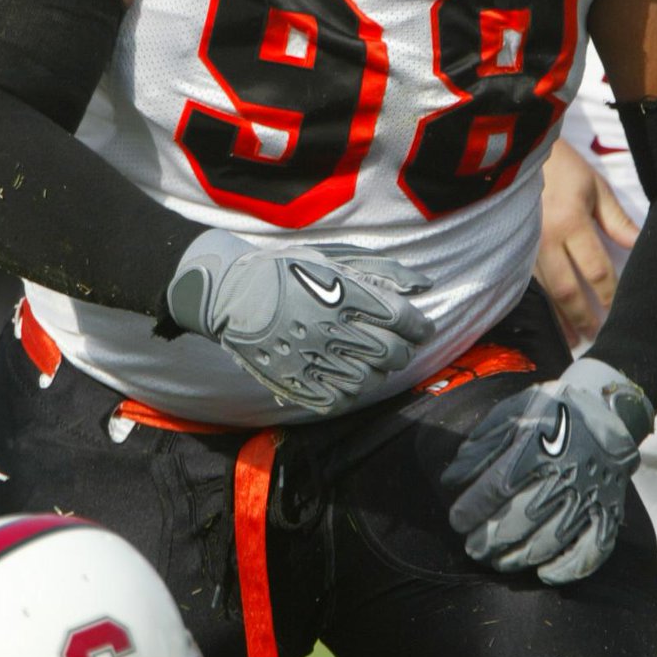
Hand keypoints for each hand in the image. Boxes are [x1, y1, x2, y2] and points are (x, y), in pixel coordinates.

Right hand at [166, 230, 434, 413]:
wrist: (230, 294)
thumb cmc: (287, 270)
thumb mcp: (334, 258)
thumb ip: (383, 271)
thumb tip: (425, 285)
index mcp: (345, 294)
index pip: (403, 319)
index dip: (419, 326)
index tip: (419, 327)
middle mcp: (333, 328)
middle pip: (392, 353)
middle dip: (403, 350)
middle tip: (397, 345)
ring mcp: (314, 358)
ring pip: (369, 380)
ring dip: (378, 372)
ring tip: (370, 361)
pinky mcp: (296, 380)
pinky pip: (339, 399)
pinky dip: (351, 392)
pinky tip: (346, 377)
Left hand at [443, 356, 653, 583]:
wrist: (607, 409)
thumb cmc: (552, 412)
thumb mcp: (514, 412)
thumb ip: (482, 443)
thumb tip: (452, 479)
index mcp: (539, 446)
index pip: (497, 486)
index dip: (472, 509)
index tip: (457, 521)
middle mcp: (565, 474)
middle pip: (520, 519)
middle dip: (490, 540)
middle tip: (473, 549)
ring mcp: (589, 496)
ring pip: (549, 540)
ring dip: (519, 558)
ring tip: (498, 561)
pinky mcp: (609, 511)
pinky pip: (592, 550)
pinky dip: (568, 569)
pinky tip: (544, 573)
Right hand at [536, 139, 638, 343]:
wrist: (517, 154)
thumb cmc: (562, 168)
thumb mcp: (595, 188)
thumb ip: (616, 220)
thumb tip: (637, 245)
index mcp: (571, 223)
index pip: (596, 269)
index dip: (609, 293)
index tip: (619, 309)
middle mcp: (545, 240)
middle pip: (567, 289)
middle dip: (582, 316)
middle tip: (595, 336)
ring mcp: (524, 247)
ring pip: (543, 292)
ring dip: (558, 317)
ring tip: (570, 338)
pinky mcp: (511, 250)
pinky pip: (527, 283)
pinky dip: (538, 303)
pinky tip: (544, 318)